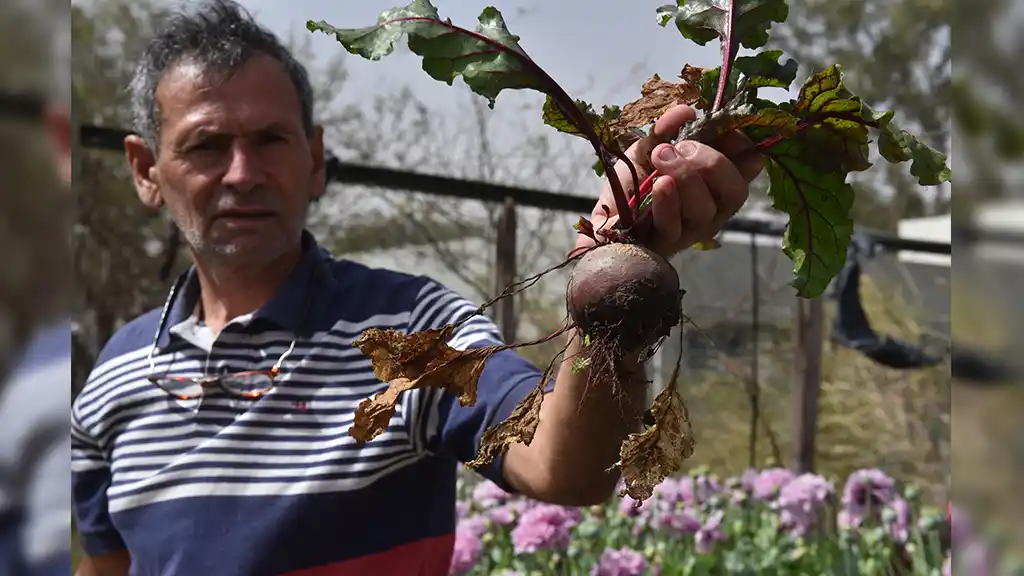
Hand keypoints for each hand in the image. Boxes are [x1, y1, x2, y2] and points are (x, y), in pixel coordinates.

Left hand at [575, 104, 764, 257]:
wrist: (605, 215)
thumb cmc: (635, 182)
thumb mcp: (650, 147)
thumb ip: (668, 129)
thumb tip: (686, 111)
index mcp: (716, 181)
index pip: (749, 165)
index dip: (743, 146)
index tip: (722, 129)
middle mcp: (713, 208)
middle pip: (735, 190)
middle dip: (713, 162)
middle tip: (682, 146)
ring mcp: (692, 229)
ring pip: (706, 208)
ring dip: (686, 176)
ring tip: (661, 156)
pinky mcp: (667, 243)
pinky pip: (675, 224)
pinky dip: (668, 201)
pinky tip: (659, 184)